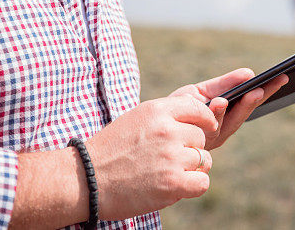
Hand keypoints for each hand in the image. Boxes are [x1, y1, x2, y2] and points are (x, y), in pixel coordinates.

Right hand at [84, 95, 217, 220]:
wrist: (86, 180)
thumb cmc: (110, 150)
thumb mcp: (136, 119)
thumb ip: (166, 117)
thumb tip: (197, 118)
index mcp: (157, 110)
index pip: (198, 107)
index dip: (207, 118)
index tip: (208, 126)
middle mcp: (167, 130)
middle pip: (201, 138)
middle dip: (191, 149)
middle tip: (168, 160)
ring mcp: (171, 156)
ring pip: (204, 161)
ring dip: (191, 169)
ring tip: (167, 173)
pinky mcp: (173, 183)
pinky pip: (202, 182)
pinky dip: (193, 186)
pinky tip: (176, 187)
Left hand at [170, 69, 288, 149]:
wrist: (150, 128)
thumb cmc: (177, 107)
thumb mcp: (201, 92)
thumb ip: (224, 85)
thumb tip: (249, 73)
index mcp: (226, 116)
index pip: (250, 101)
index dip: (267, 91)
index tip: (282, 77)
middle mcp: (222, 129)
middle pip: (245, 113)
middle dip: (259, 98)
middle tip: (271, 84)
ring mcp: (211, 137)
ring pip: (230, 121)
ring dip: (242, 106)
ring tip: (251, 92)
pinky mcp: (198, 141)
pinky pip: (210, 126)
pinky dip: (216, 113)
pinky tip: (221, 101)